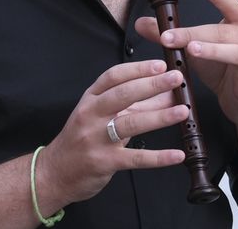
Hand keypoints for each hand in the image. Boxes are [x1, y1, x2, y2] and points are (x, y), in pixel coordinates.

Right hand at [40, 59, 191, 203]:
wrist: (54, 172)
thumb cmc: (81, 139)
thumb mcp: (100, 115)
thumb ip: (131, 104)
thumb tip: (165, 93)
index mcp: (90, 99)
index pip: (114, 76)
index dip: (138, 69)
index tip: (160, 64)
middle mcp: (91, 115)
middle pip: (123, 95)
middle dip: (152, 85)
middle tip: (176, 78)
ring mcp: (96, 138)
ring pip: (131, 123)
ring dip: (160, 116)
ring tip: (183, 111)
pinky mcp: (104, 162)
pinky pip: (135, 158)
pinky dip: (159, 157)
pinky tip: (177, 154)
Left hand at [136, 0, 237, 125]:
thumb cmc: (221, 68)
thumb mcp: (196, 49)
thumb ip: (173, 35)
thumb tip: (142, 23)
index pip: (231, 6)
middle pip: (222, 32)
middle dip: (194, 34)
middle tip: (169, 37)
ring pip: (237, 52)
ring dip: (215, 51)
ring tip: (193, 49)